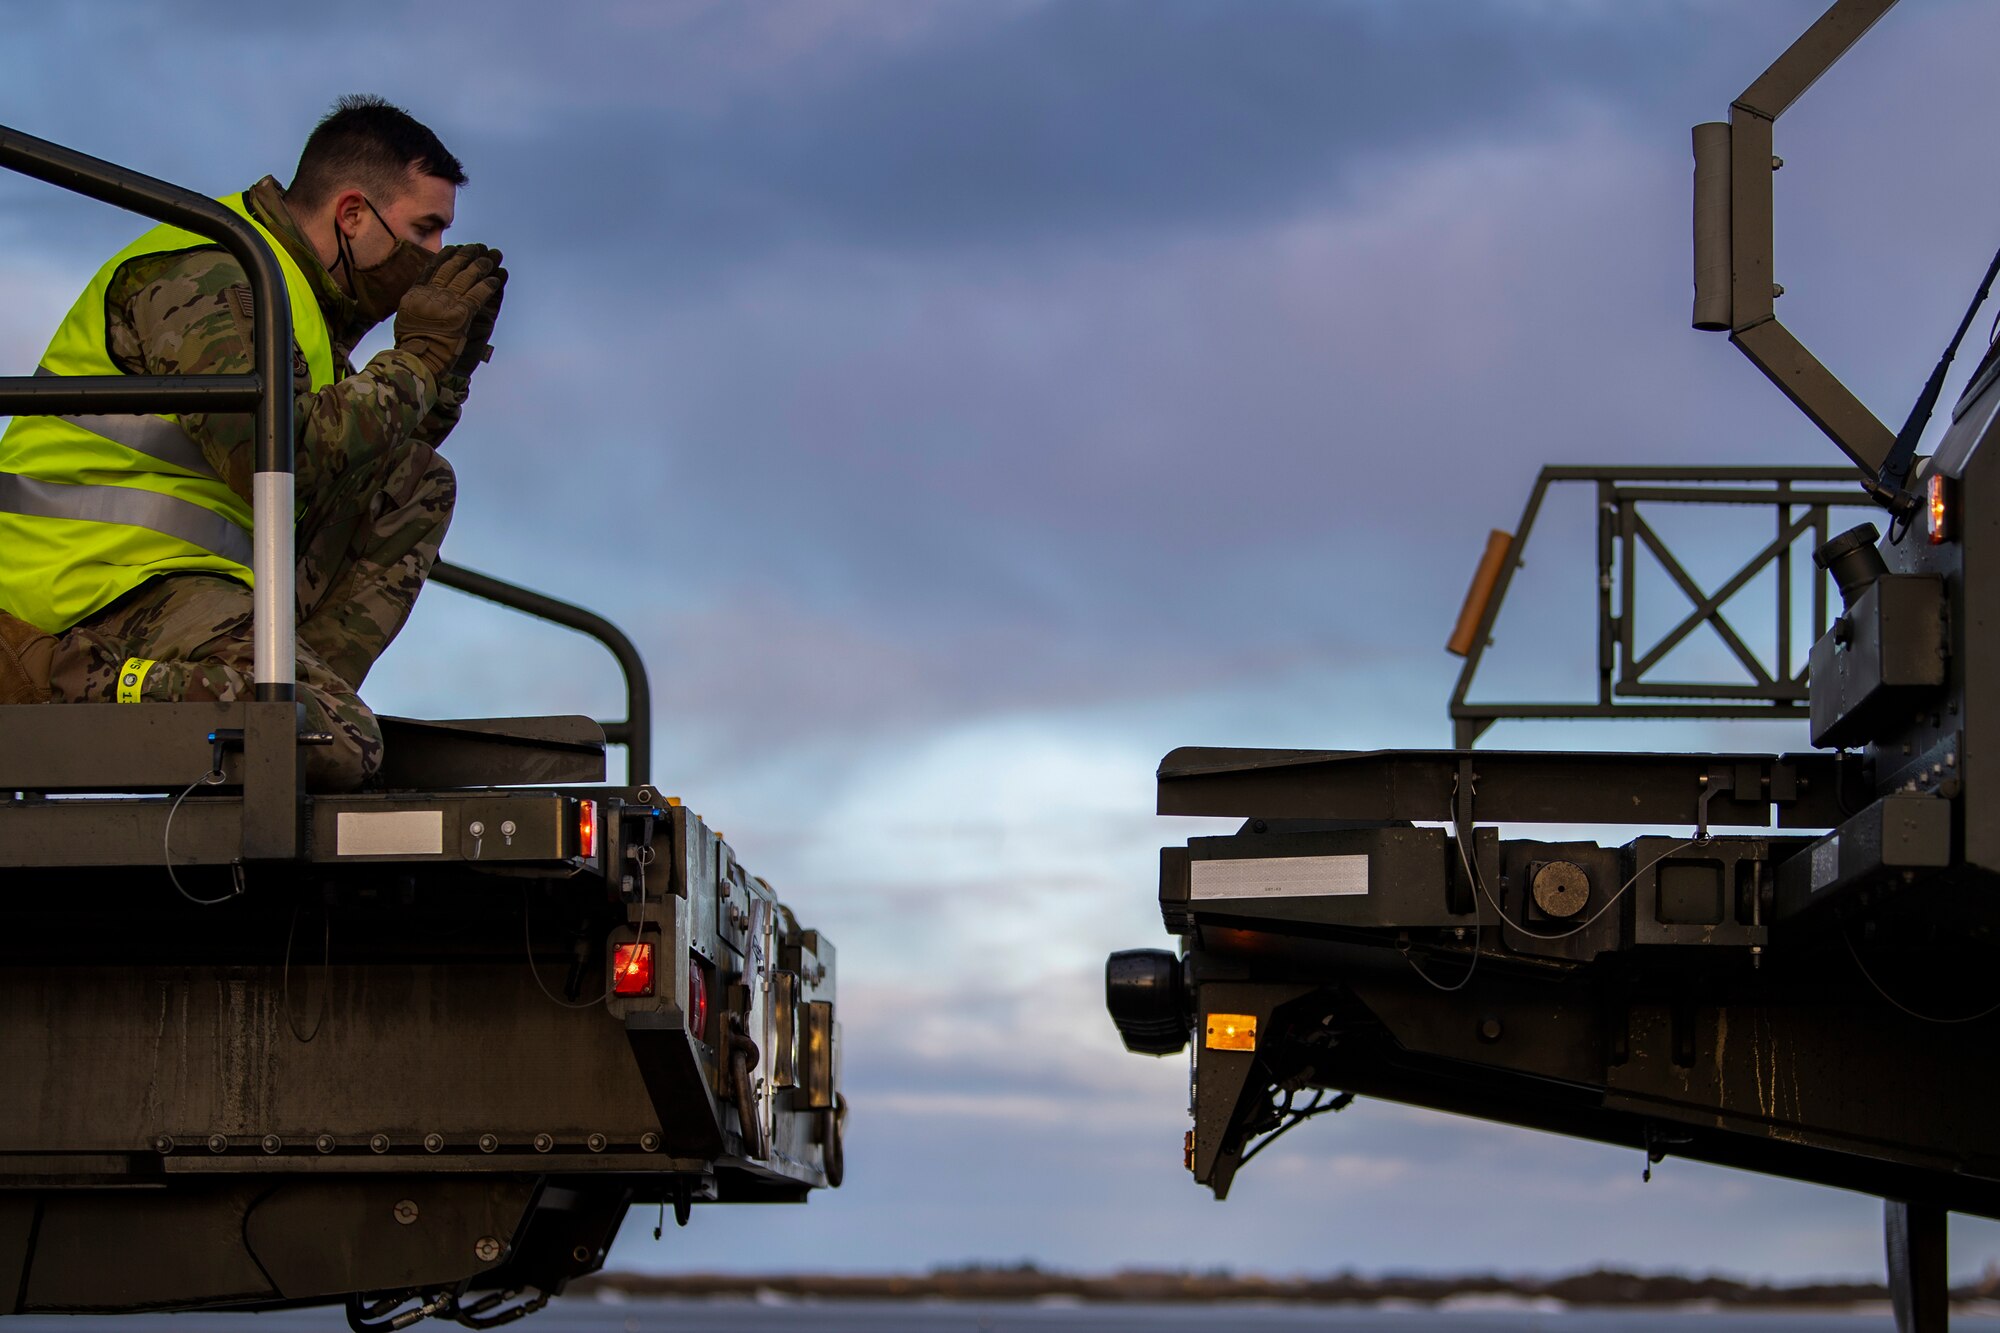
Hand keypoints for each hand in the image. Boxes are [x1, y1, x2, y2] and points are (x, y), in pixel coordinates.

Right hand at [393, 244, 503, 379]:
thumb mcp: (406, 317)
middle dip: (465, 256)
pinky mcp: (460, 314)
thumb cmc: (412, 344)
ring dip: (480, 266)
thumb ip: (415, 302)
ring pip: (465, 278)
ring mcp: (445, 303)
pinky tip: (496, 278)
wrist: (417, 359)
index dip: (446, 257)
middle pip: (450, 269)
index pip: (432, 269)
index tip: (455, 248)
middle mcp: (430, 295)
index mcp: (416, 294)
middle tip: (477, 247)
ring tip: (491, 257)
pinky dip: (487, 285)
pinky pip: (477, 295)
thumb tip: (421, 289)